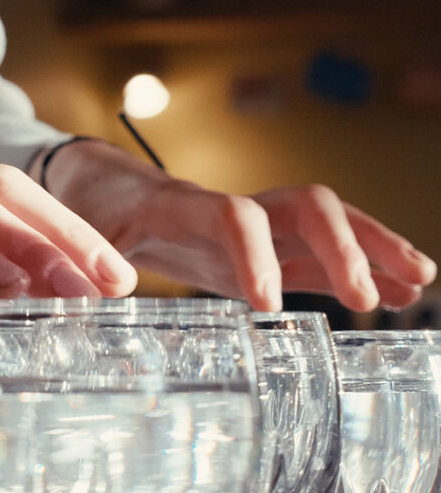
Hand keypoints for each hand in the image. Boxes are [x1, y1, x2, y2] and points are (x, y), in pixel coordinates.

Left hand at [40, 139, 435, 312]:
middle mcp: (234, 211)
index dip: (255, 254)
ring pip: (328, 227)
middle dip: (344, 245)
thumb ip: (96, 259)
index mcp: (186, 208)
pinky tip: (392, 293)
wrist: (106, 189)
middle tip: (370, 295)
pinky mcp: (266, 248)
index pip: (235, 216)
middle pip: (306, 207)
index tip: (268, 304)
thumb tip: (106, 289)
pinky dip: (356, 271)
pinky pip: (320, 256)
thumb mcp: (85, 234)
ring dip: (373, 250)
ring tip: (417, 282)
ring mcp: (257, 228)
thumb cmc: (96, 211)